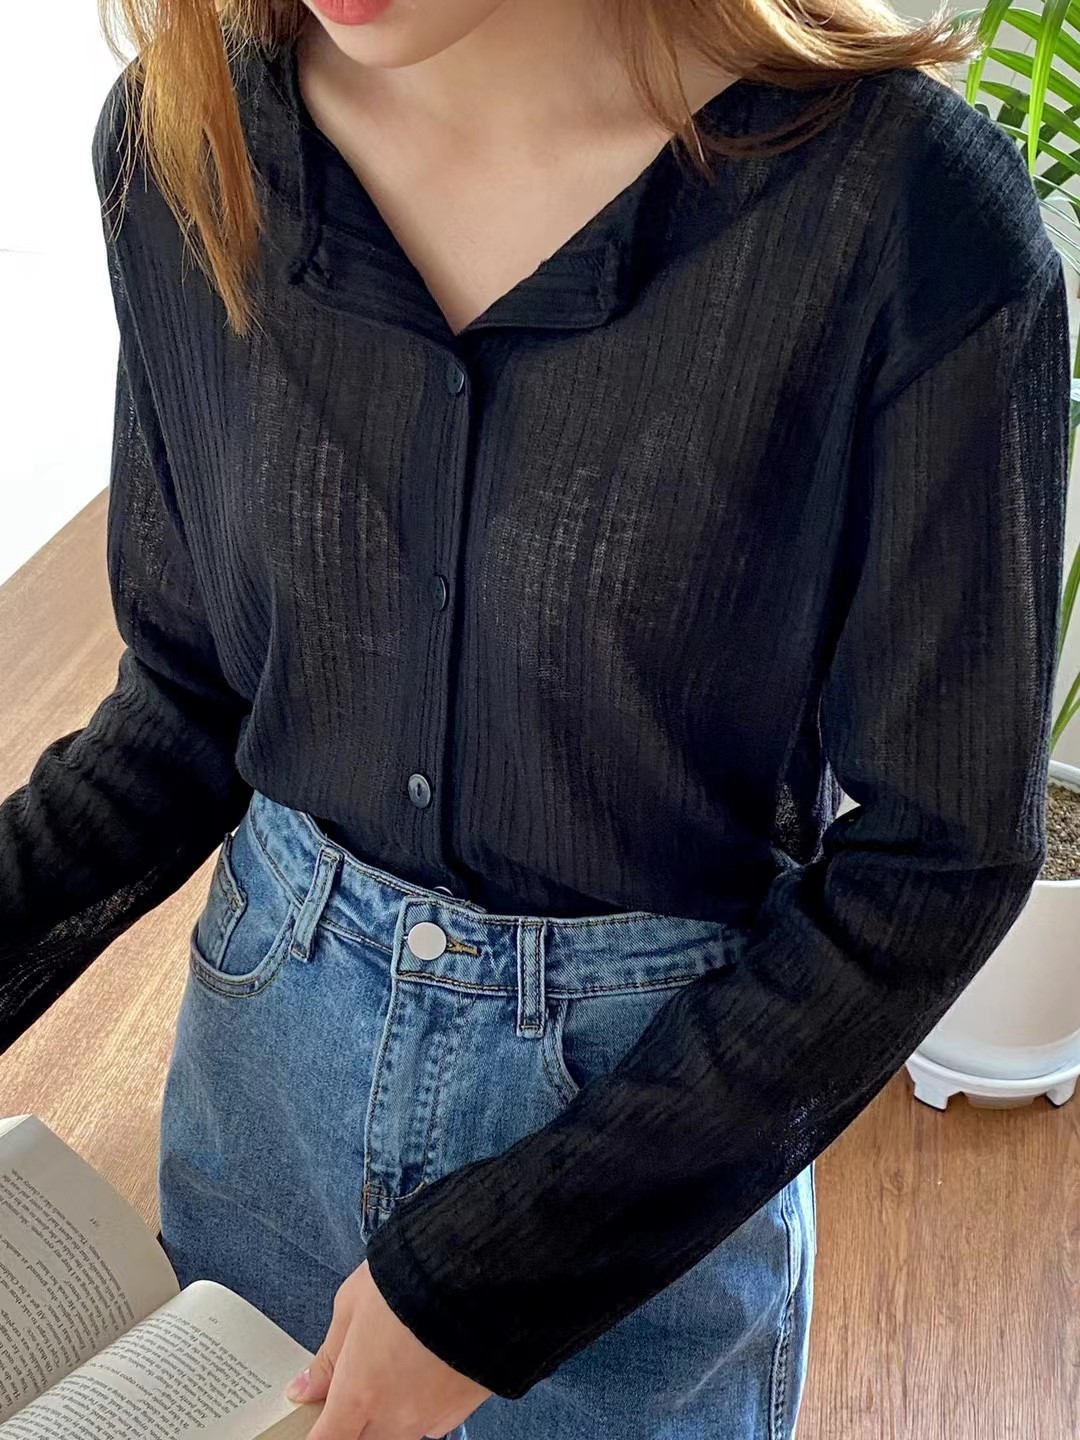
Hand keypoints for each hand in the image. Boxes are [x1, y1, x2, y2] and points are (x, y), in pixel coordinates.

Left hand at [284, 1259, 492, 1438]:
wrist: (478, 1272)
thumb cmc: (411, 1278)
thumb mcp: (352, 1303)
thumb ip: (328, 1355)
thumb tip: (305, 1387)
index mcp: (357, 1395)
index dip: (315, 1434)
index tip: (315, 1420)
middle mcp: (392, 1418)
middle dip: (351, 1421)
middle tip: (354, 1381)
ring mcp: (430, 1418)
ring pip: (396, 1434)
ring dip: (385, 1414)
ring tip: (392, 1368)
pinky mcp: (462, 1409)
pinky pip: (430, 1423)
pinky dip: (419, 1408)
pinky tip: (423, 1374)